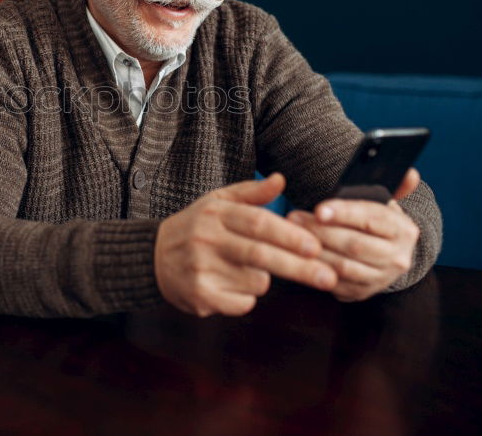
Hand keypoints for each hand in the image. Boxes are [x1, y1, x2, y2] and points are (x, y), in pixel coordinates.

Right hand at [154, 173, 337, 316]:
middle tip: (328, 277)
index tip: (316, 247)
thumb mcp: (217, 203)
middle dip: (299, 268)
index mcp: (215, 214)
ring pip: (256, 281)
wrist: (153, 259)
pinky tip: (230, 286)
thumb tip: (281, 179)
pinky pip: (242, 302)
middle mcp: (207, 240)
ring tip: (245, 270)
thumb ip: (252, 193)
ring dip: (265, 279)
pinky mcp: (200, 296)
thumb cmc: (195, 228)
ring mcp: (201, 269)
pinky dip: (247, 297)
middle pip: (261, 255)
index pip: (258, 223)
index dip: (289, 235)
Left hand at [287, 168, 420, 301]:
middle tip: (294, 218)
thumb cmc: (376, 223)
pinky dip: (317, 269)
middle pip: (355, 245)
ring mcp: (382, 278)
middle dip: (321, 231)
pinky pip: (336, 284)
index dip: (344, 214)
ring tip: (293, 235)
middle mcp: (398, 257)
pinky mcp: (364, 292)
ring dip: (315, 251)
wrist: (388, 254)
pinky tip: (301, 256)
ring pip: (344, 266)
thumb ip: (394, 186)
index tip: (319, 209)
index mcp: (403, 230)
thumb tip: (410, 174)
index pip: (372, 219)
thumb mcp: (385, 202)